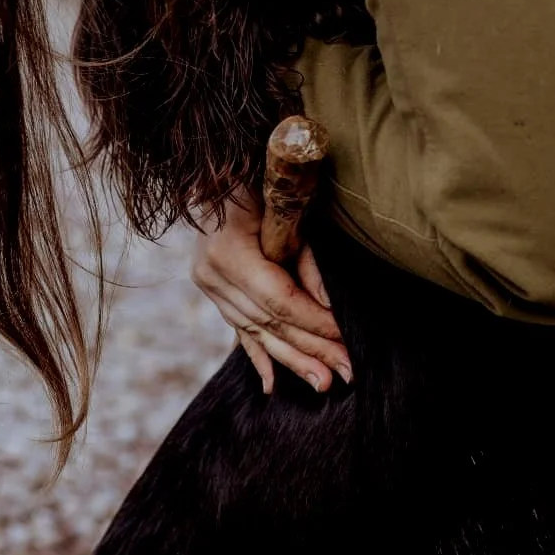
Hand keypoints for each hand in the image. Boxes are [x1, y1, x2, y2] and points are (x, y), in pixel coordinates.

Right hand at [191, 193, 351, 393]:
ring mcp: (208, 284)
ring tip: (323, 383)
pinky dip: (258, 356)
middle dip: (310, 349)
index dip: (313, 321)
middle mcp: (211, 272)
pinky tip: (272, 385)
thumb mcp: (288, 212)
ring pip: (255, 331)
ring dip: (292, 360)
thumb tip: (329, 307)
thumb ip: (306, 259)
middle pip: (268, 321)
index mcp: (227, 250)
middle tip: (346, 372)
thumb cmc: (261, 180)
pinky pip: (238, 329)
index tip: (345, 339)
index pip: (278, 300)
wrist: (219, 168)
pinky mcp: (213, 290)